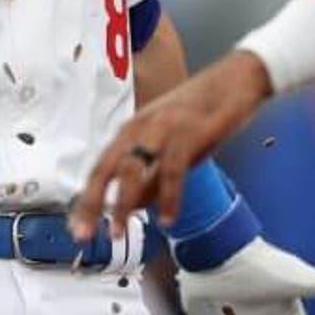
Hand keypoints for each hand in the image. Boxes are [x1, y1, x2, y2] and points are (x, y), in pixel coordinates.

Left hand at [73, 51, 272, 244]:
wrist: (235, 80)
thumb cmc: (203, 113)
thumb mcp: (170, 144)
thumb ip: (151, 174)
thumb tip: (133, 207)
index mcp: (133, 129)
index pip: (100, 168)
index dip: (87, 199)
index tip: (79, 226)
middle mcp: (141, 127)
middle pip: (106, 168)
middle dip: (92, 203)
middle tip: (84, 234)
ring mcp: (163, 128)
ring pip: (133, 169)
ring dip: (123, 204)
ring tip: (120, 231)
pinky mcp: (188, 133)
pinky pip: (172, 171)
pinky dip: (168, 198)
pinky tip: (167, 218)